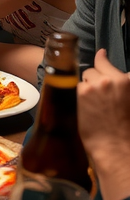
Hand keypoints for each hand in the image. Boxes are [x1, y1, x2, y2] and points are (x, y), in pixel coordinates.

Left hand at [79, 50, 129, 199]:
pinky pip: (74, 86)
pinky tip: (81, 105)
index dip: (103, 58)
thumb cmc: (125, 128)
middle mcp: (111, 80)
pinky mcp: (80, 92)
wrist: (114, 145)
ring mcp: (94, 85)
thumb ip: (123, 86)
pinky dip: (76, 93)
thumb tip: (120, 78)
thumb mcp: (129, 101)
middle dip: (94, 78)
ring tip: (90, 102)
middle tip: (96, 93)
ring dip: (85, 85)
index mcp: (126, 81)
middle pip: (95, 69)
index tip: (101, 54)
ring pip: (83, 77)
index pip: (109, 62)